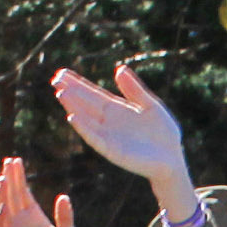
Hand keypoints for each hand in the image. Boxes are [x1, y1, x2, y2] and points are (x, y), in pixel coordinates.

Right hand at [0, 155, 75, 226]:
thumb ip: (65, 216)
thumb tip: (63, 196)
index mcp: (33, 214)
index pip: (23, 191)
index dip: (19, 176)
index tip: (16, 160)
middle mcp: (20, 219)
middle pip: (13, 194)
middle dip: (10, 178)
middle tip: (8, 160)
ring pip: (4, 207)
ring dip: (3, 194)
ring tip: (4, 178)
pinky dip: (1, 217)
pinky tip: (3, 206)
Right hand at [48, 64, 191, 196]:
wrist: (172, 158)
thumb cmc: (163, 132)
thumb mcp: (150, 105)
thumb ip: (134, 89)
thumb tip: (119, 69)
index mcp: (116, 109)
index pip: (92, 94)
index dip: (77, 83)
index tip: (62, 73)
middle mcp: (108, 122)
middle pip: (85, 104)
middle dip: (70, 92)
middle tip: (54, 79)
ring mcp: (108, 136)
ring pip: (86, 119)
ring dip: (73, 107)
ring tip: (61, 93)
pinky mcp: (112, 150)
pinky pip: (95, 138)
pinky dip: (84, 128)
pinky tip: (73, 118)